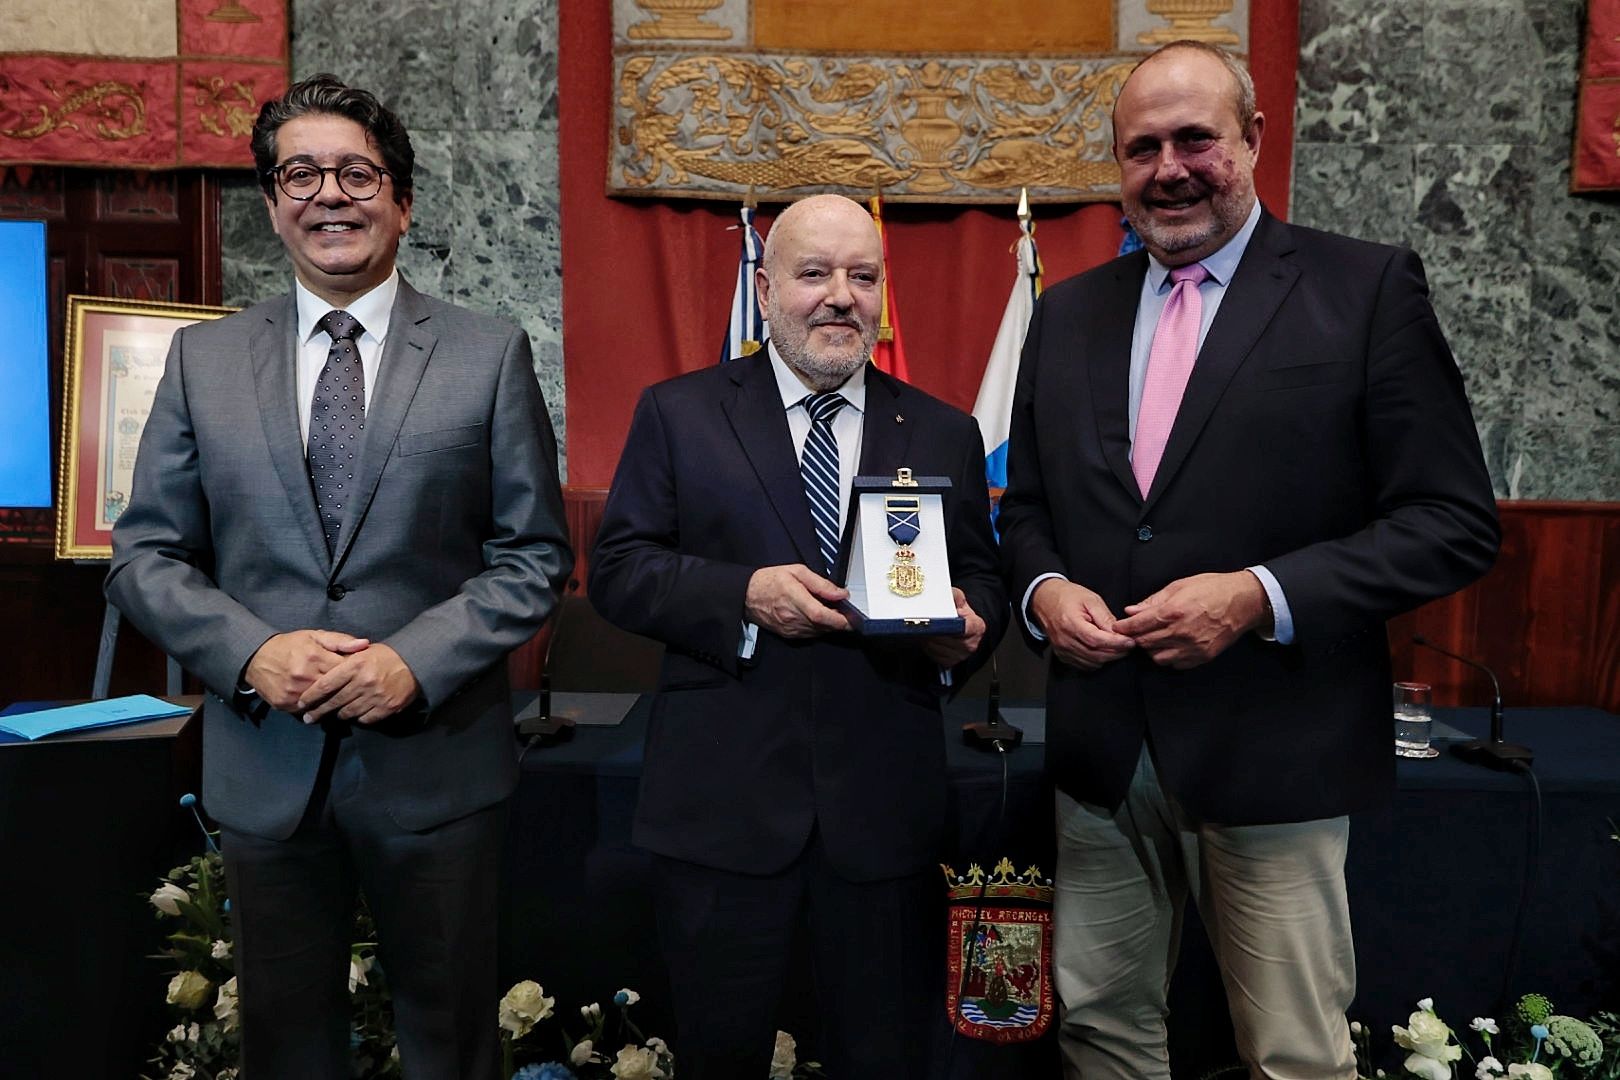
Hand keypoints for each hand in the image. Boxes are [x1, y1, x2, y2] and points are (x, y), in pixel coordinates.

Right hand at [244, 630, 369, 709]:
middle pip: (335, 690)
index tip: (361, 674)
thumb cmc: (291, 645)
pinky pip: (306, 711)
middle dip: (346, 690)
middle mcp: (304, 676)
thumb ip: (341, 641)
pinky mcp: (284, 704)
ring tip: (341, 699)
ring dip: (332, 702)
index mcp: (314, 657)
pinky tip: (322, 704)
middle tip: (354, 690)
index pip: (345, 670)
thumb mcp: (315, 636)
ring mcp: (293, 692)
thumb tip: (364, 645)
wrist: (257, 657)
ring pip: (322, 703)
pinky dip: (315, 708)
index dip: (355, 673)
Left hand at [296, 643, 420, 724]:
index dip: (311, 696)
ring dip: (338, 715)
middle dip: (318, 712)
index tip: (301, 703)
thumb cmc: (384, 656)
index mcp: (355, 665)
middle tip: (308, 718)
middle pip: (334, 702)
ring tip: (332, 716)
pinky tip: (355, 715)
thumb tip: (319, 672)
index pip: (326, 684)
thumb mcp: (362, 651)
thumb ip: (342, 660)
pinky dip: (358, 718)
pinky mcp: (387, 708)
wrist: (415, 663)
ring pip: (348, 713)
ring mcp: (376, 696)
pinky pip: (365, 719)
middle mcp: (364, 682)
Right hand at [745, 564, 851, 638]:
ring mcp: (790, 628)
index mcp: (794, 598)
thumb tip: (840, 593)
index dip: (839, 619)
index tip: (851, 617)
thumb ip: (821, 583)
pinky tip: (818, 617)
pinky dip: (819, 628)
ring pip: (819, 632)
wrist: (748, 595)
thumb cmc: (770, 581)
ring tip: (830, 611)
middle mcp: (792, 617)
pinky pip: (810, 635)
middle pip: (823, 626)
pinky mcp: (788, 635)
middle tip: (844, 611)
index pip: (820, 615)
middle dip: (838, 621)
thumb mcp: (797, 571)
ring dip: (829, 625)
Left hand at [921, 587, 985, 668]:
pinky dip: (927, 647)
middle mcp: (970, 644)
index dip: (947, 623)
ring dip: (926, 639)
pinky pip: (933, 655)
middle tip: (921, 623)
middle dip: (931, 630)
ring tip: (922, 629)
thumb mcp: (960, 600)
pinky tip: (926, 639)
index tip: (935, 620)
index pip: (961, 627)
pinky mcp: (950, 662)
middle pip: (944, 638)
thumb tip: (945, 595)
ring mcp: (961, 655)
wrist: (965, 627)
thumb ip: (954, 595)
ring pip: (936, 647)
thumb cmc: (962, 614)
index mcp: (976, 627)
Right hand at [1030, 579, 1134, 670]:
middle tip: (1129, 645)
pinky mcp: (1062, 655)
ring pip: (1092, 663)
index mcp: (1070, 623)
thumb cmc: (1068, 597)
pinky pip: (1084, 665)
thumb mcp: (1090, 599)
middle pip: (1096, 655)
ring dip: (1108, 658)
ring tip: (1118, 647)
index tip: (1131, 642)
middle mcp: (1064, 640)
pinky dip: (1097, 661)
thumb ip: (1105, 617)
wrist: (1045, 600)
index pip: (1097, 640)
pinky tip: (1103, 651)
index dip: (1116, 644)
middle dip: (1117, 652)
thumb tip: (1119, 632)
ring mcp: (1062, 650)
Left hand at [1113, 571, 1269, 668]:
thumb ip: (1153, 601)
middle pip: (1145, 643)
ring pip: (1157, 657)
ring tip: (1154, 637)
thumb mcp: (1179, 586)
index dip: (1124, 627)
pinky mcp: (1202, 657)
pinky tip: (1170, 645)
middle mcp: (1181, 633)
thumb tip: (1131, 610)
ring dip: (1151, 649)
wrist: (1243, 602)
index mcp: (1173, 612)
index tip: (1118, 627)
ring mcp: (1192, 647)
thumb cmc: (1212, 588)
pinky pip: (1175, 664)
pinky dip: (1168, 656)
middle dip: (1136, 637)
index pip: (1138, 626)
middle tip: (1134, 632)